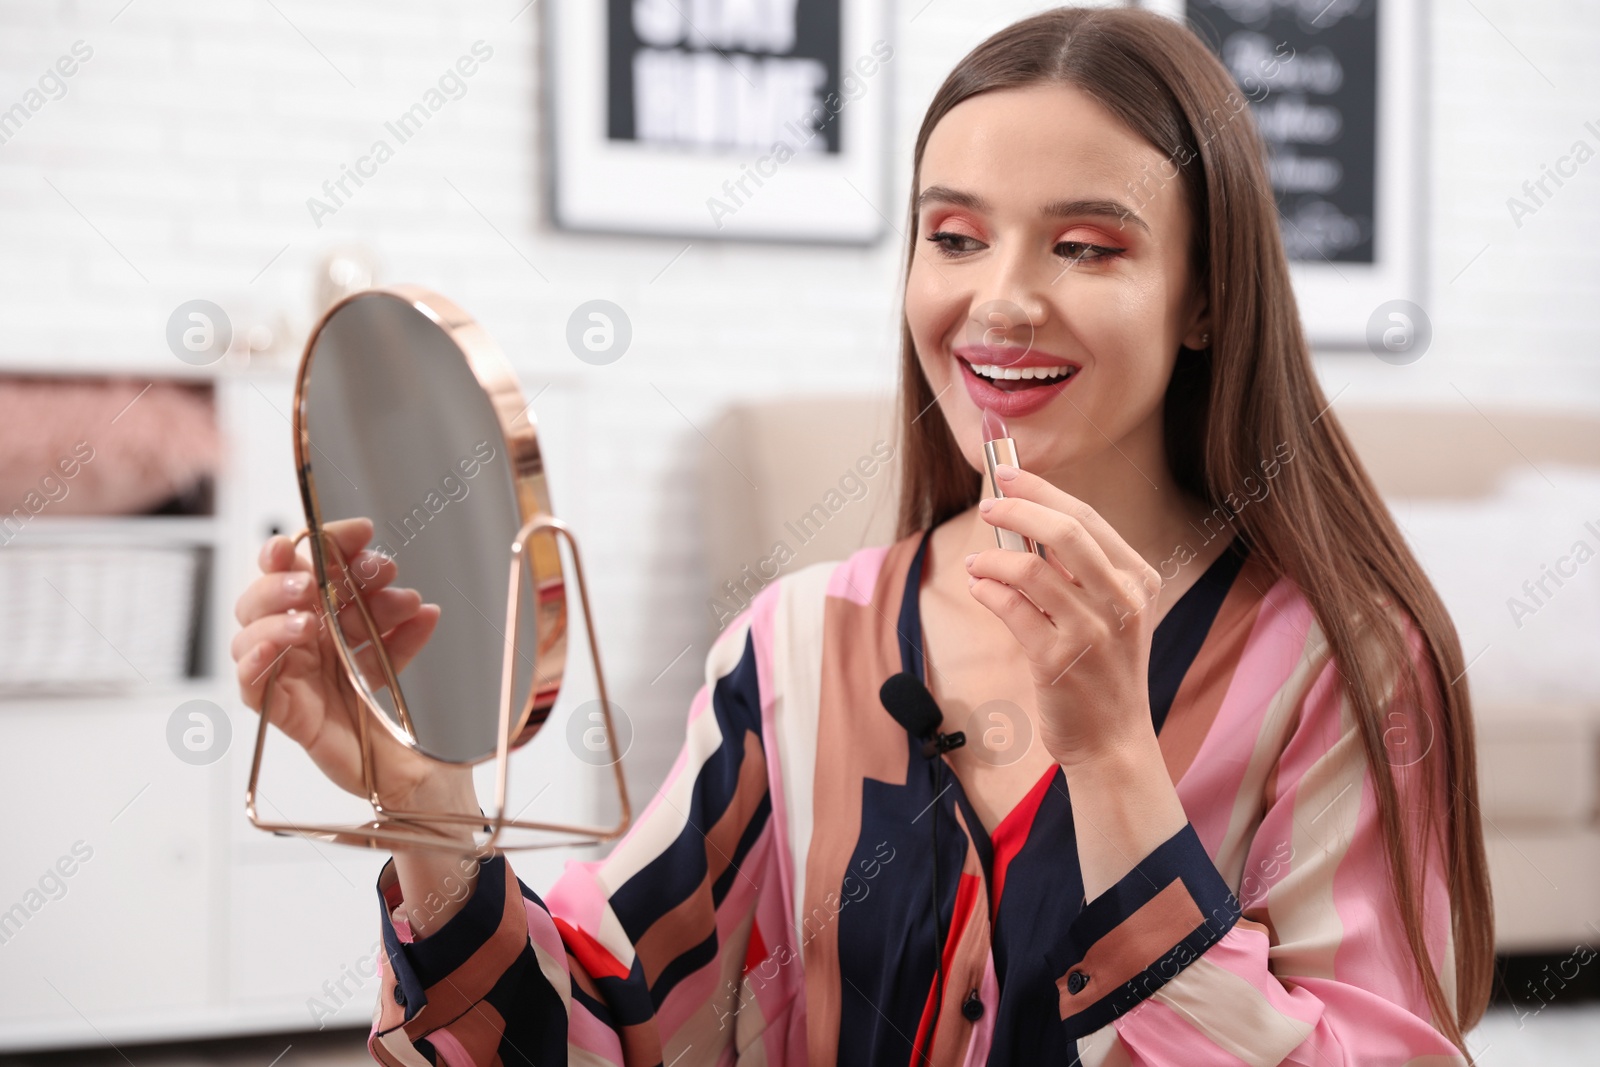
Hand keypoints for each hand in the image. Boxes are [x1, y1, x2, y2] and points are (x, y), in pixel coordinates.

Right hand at [231, 517, 469, 812]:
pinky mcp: (276, 706)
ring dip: (276, 608)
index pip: (309, 564)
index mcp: (321, 615)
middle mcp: (297, 636)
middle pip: (271, 586)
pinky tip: (278, 646)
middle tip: (330, 575)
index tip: (362, 532)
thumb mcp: (399, 658)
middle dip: (298, 570)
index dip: (328, 541)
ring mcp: (283, 668)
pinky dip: (257, 657)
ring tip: (310, 614)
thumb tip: (424, 609)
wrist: (392, 769)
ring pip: (251, 625)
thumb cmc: (384, 709)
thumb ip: (404, 631)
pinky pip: (250, 680)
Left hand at [964, 465, 1164, 766]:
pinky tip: (980, 588)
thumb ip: (1078, 572)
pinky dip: (988, 591)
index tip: (1008, 475)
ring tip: (977, 563)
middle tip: (988, 506)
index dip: (1042, 491)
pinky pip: (1012, 609)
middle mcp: (1122, 601)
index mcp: (1137, 580)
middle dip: (1017, 510)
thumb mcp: (1111, 614)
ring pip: (1031, 569)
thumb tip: (1023, 524)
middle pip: (1064, 531)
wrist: (1113, 740)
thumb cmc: (1103, 671)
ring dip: (994, 559)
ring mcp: (1092, 632)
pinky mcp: (1059, 661)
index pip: (1087, 517)